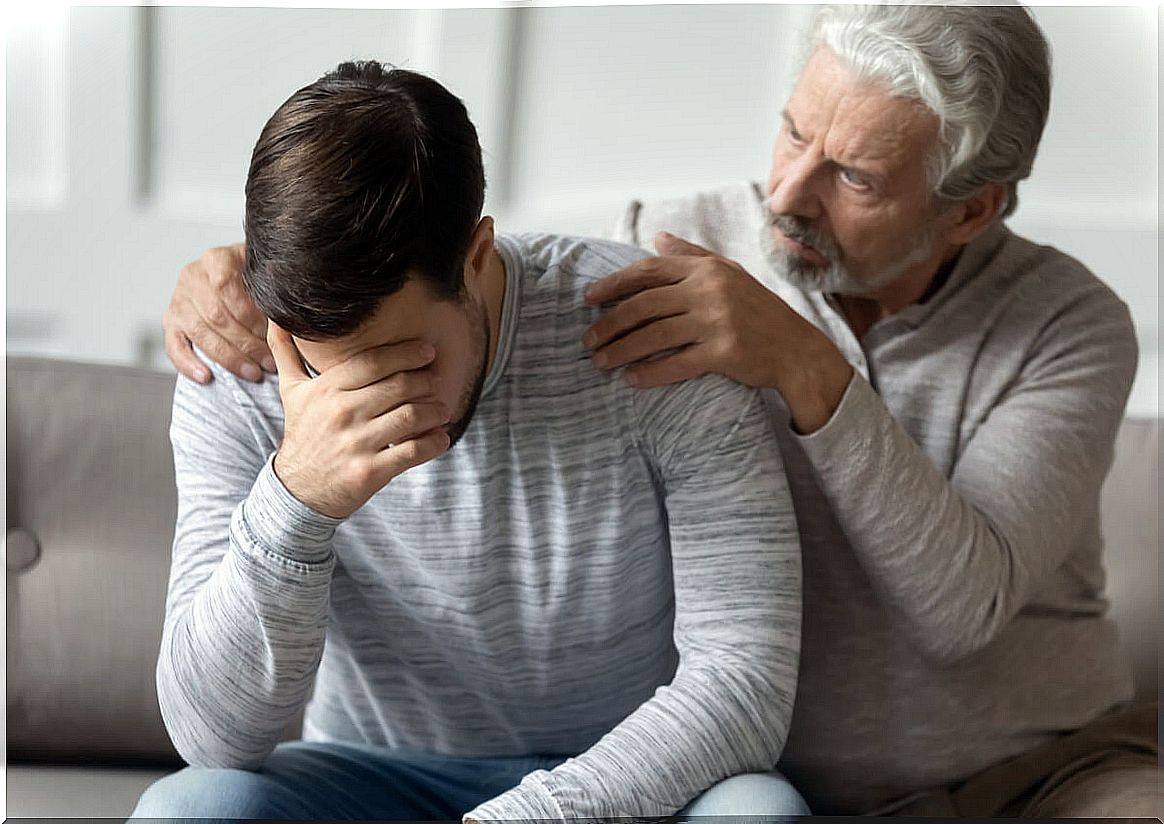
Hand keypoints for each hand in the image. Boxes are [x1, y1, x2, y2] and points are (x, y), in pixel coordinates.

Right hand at [163, 243, 274, 383]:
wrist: (233, 278)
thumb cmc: (252, 281)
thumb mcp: (264, 275)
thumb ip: (271, 289)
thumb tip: (285, 317)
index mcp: (216, 259)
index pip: (226, 286)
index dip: (250, 314)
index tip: (271, 334)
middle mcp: (192, 277)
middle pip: (216, 314)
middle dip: (246, 343)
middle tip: (269, 361)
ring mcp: (179, 300)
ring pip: (200, 333)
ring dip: (229, 357)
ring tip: (252, 372)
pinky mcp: (171, 323)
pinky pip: (175, 346)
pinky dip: (189, 364)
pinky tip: (206, 376)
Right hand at [268, 323, 451, 518]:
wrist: (298, 490)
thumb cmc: (304, 434)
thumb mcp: (292, 392)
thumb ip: (286, 353)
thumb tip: (276, 318)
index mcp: (327, 390)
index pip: (374, 361)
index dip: (406, 353)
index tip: (427, 351)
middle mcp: (342, 413)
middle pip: (399, 386)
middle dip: (426, 381)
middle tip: (437, 381)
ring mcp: (356, 444)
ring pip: (411, 416)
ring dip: (435, 410)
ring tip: (442, 408)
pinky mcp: (370, 472)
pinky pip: (412, 451)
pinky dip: (434, 443)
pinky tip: (442, 437)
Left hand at [583, 231, 852, 432]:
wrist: (797, 350)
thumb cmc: (758, 312)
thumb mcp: (729, 274)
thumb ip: (692, 254)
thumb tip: (657, 237)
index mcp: (706, 269)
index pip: (648, 271)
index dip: (614, 284)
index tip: (589, 299)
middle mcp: (710, 291)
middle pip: (645, 305)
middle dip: (610, 323)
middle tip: (587, 339)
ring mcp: (718, 321)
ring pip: (655, 335)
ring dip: (622, 350)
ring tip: (600, 362)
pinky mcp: (725, 352)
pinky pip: (677, 363)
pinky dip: (650, 373)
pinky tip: (631, 380)